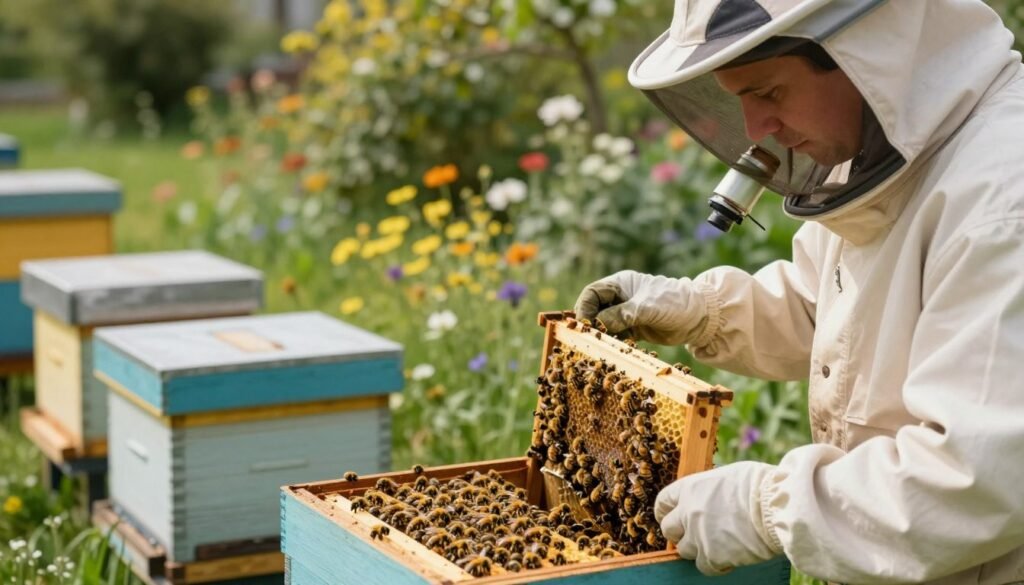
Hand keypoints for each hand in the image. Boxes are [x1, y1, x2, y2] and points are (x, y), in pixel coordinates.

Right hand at [573, 270, 702, 344]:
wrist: (700, 317)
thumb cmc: (674, 303)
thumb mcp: (646, 308)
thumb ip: (621, 315)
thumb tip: (598, 325)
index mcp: (621, 284)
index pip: (592, 293)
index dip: (584, 308)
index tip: (583, 325)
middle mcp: (621, 297)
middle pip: (595, 309)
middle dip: (591, 324)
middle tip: (590, 339)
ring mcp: (627, 313)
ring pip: (605, 324)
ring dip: (602, 336)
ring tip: (602, 347)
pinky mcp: (634, 328)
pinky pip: (617, 336)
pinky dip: (614, 343)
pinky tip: (615, 350)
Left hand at [655, 462, 782, 574]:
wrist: (776, 507)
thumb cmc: (759, 485)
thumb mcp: (728, 475)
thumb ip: (710, 489)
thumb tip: (710, 495)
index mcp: (690, 488)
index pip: (663, 502)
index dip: (665, 512)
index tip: (670, 518)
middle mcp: (688, 512)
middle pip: (668, 529)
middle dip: (679, 533)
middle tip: (694, 534)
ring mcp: (698, 535)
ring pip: (684, 551)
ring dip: (698, 549)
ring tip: (717, 545)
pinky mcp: (712, 556)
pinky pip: (704, 567)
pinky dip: (715, 565)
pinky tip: (729, 557)